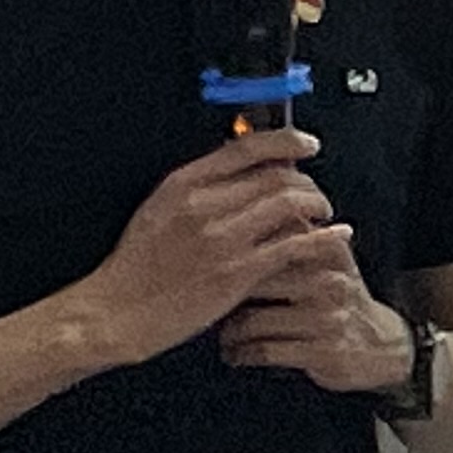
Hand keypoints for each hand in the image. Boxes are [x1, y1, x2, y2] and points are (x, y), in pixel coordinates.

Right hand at [76, 130, 332, 366]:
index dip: (287, 141)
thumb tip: (239, 169)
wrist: (114, 312)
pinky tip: (337, 236)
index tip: (307, 144)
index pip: (247, 147)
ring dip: (317, 205)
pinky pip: (294, 245)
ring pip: (290, 204)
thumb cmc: (134, 267)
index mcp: (184, 184)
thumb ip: (198, 187)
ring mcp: (223, 238)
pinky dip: (323, 237)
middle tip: (315, 193)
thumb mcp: (158, 209)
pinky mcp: (237, 272)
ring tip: (323, 214)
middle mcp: (205, 205)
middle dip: (307, 181)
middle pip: (277, 174)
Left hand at [218, 225, 414, 397]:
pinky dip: (240, 354)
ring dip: (229, 332)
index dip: (234, 251)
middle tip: (212, 303)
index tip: (213, 264)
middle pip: (254, 279)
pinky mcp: (322, 351)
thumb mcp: (328, 260)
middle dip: (224, 294)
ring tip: (225, 334)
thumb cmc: (337, 298)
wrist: (382, 345)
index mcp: (329, 249)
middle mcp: (330, 279)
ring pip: (252, 320)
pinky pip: (262, 351)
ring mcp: (327, 316)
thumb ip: (295, 235)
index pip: (272, 238)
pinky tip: (236, 353)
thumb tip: (244, 206)